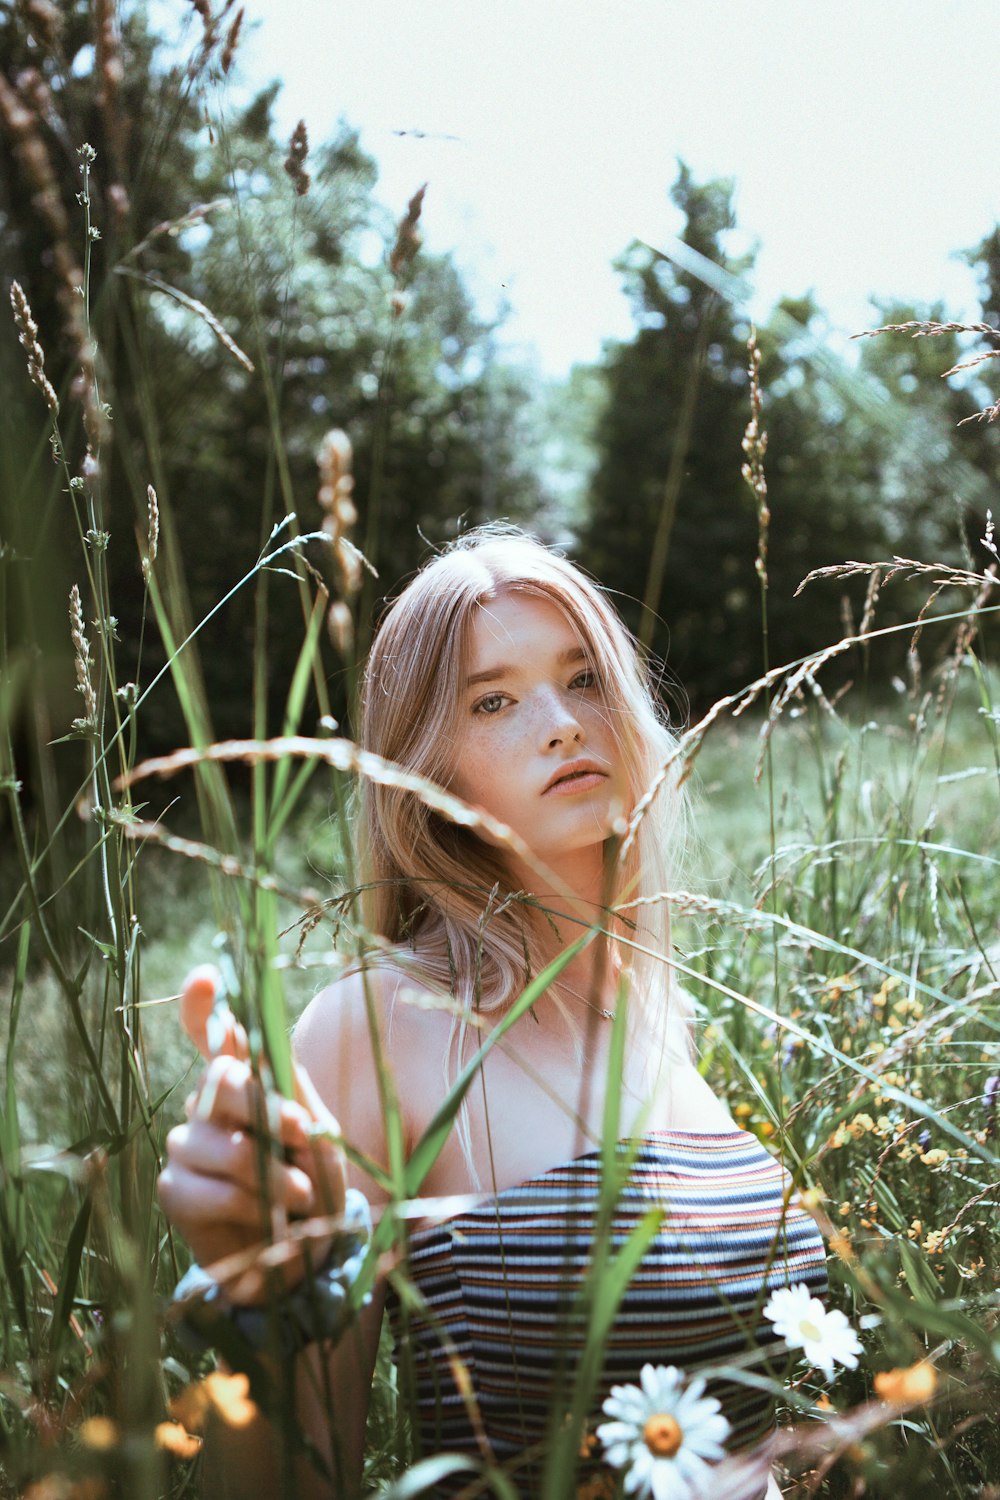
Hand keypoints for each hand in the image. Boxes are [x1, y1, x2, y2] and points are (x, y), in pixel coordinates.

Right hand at [157, 966, 347, 1303]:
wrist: (306, 1254)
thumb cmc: (316, 1183)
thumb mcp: (318, 1135)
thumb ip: (291, 1094)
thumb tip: (263, 1059)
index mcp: (249, 1082)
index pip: (215, 1036)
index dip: (202, 1007)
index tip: (204, 977)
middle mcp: (210, 1105)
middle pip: (219, 1079)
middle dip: (264, 1107)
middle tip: (300, 1133)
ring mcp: (189, 1145)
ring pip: (213, 1139)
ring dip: (265, 1170)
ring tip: (299, 1194)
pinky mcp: (175, 1190)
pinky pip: (201, 1186)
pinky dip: (244, 1202)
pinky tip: (269, 1217)